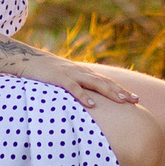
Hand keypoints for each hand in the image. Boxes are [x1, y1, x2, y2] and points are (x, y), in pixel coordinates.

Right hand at [23, 55, 140, 109]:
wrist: (28, 60)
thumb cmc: (46, 72)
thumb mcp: (65, 78)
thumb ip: (77, 86)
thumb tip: (88, 101)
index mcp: (83, 73)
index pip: (106, 81)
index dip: (121, 89)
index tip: (135, 98)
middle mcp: (81, 72)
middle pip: (105, 82)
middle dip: (121, 91)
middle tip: (135, 100)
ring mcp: (71, 74)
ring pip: (94, 83)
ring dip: (108, 92)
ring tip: (121, 101)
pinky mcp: (59, 78)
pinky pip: (73, 88)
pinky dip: (83, 96)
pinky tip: (91, 105)